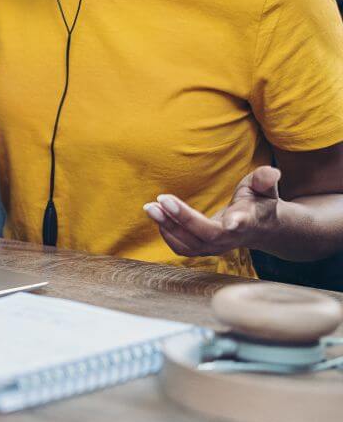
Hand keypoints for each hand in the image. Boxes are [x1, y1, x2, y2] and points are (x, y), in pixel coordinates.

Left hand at [144, 166, 281, 256]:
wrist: (260, 227)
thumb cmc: (259, 201)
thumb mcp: (264, 188)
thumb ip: (264, 180)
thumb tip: (271, 171)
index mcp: (249, 220)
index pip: (243, 223)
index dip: (238, 223)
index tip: (231, 222)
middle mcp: (232, 237)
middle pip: (207, 234)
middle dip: (183, 218)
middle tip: (162, 200)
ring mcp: (217, 247)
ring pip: (190, 244)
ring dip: (168, 226)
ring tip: (150, 208)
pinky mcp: (204, 249)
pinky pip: (182, 248)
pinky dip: (168, 234)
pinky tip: (158, 216)